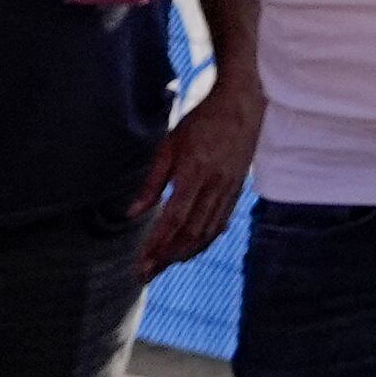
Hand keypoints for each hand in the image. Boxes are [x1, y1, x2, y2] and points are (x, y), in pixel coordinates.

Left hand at [135, 79, 257, 275]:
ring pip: (208, 231)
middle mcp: (215, 184)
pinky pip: (221, 221)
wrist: (242, 103)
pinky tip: (191, 249)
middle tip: (147, 273)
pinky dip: (206, 240)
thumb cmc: (201, 121)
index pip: (174, 218)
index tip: (142, 262)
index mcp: (194, 172)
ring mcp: (229, 188)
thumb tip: (133, 214)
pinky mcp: (237, 188)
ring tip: (165, 265)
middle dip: (168, 256)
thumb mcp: (169, 146)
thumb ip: (152, 183)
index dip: (157, 244)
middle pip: (191, 232)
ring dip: (186, 252)